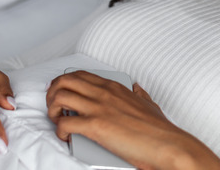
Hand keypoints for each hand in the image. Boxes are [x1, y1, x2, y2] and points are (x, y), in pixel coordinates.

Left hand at [46, 71, 219, 169]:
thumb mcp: (149, 103)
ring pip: (60, 97)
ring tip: (58, 121)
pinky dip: (59, 131)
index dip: (64, 82)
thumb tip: (136, 87)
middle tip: (54, 107)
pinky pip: (64, 123)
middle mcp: (104, 93)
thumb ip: (140, 94)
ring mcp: (99, 108)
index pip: (80, 74)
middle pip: (65, 81)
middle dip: (52, 93)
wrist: (167, 144)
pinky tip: (65, 137)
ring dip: (52, 110)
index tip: (60, 93)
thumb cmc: (159, 129)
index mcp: (115, 87)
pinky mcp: (95, 126)